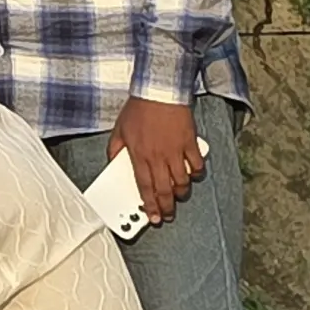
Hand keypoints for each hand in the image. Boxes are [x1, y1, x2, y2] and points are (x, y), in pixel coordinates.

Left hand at [114, 91, 204, 226]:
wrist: (158, 92)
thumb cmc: (138, 110)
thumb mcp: (118, 130)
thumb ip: (114, 149)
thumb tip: (112, 164)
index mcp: (139, 155)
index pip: (144, 186)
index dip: (149, 204)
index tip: (152, 217)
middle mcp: (158, 156)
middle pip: (164, 189)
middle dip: (166, 206)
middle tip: (167, 216)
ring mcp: (176, 151)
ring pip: (182, 181)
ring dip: (181, 192)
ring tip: (178, 197)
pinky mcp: (190, 143)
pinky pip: (197, 164)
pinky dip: (196, 173)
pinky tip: (192, 176)